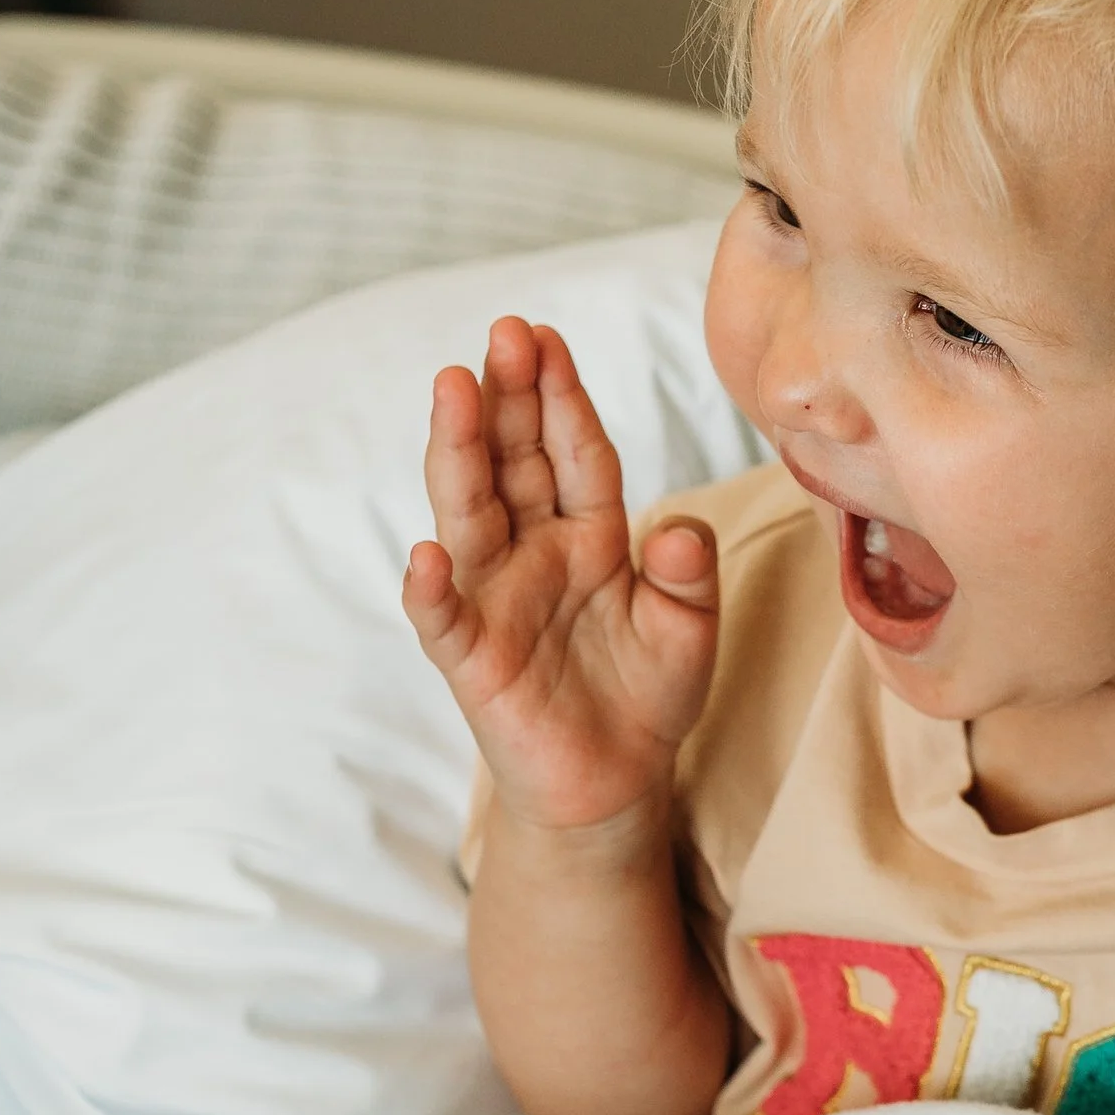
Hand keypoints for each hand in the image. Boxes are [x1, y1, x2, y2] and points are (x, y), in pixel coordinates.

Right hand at [403, 316, 718, 832]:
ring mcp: (495, 598)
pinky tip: (425, 555)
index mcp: (589, 533)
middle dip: (508, 397)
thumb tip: (675, 531)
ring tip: (453, 389)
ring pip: (470, 513)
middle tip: (503, 333)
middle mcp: (534, 551)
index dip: (561, 396)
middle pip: (514, 462)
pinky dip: (430, 590)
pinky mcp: (471, 659)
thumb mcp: (689, 629)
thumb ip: (689, 575)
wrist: (614, 782)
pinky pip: (445, 619)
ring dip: (459, 452)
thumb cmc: (648, 692)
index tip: (546, 337)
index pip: (575, 452)